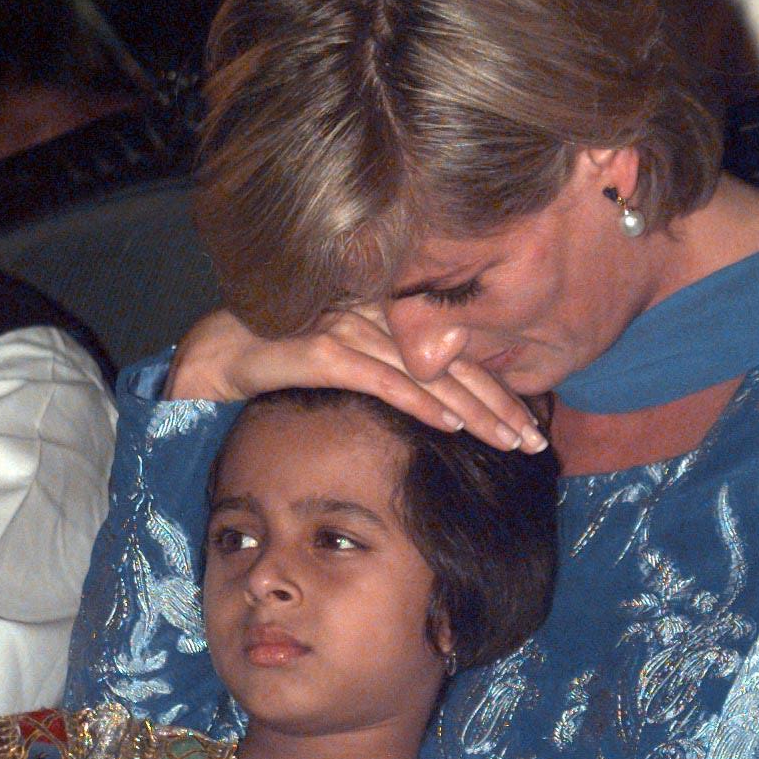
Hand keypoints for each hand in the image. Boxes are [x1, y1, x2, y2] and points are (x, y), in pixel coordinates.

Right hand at [164, 308, 546, 452]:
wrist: (222, 351)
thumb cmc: (290, 362)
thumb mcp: (352, 362)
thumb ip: (395, 372)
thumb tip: (443, 408)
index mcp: (391, 315)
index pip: (458, 354)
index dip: (497, 390)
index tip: (528, 425)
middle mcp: (378, 316)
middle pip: (454, 364)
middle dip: (500, 406)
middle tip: (535, 443)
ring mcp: (352, 329)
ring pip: (429, 374)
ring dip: (474, 412)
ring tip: (509, 442)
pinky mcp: (325, 350)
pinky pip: (384, 380)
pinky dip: (420, 403)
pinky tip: (451, 425)